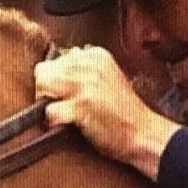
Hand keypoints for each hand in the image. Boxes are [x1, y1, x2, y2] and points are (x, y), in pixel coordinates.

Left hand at [34, 46, 178, 178]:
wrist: (144, 132)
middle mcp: (89, 64)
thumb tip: (59, 64)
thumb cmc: (124, 111)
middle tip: (62, 105)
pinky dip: (53, 121)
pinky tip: (66, 124)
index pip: (55, 59)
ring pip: (42, 86)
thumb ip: (85, 69)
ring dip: (48, 103)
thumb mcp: (108, 77)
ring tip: (64, 114)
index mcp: (95, 54)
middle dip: (46, 90)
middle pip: (43, 71)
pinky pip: (49, 110)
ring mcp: (85, 84)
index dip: (55, 79)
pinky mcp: (81, 106)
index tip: (66, 94)